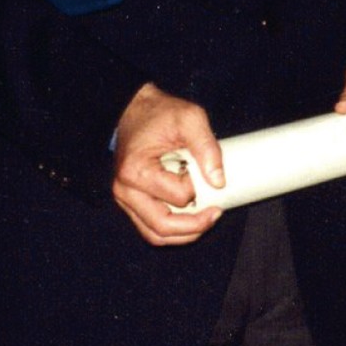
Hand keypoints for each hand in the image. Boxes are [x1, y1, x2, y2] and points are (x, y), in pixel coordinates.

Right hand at [112, 82, 223, 245]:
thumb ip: (207, 147)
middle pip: (161, 227)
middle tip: (217, 213)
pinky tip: (192, 220)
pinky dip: (173, 230)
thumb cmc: (160, 114)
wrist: (135, 111)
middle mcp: (126, 190)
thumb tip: (219, 181)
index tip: (207, 174)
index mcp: (136, 171)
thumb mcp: (190, 118)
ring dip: (183, 234)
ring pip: (154, 233)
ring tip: (207, 220)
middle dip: (194, 227)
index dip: (199, 190)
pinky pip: (150, 226)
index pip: (177, 196)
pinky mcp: (132, 201)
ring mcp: (126, 199)